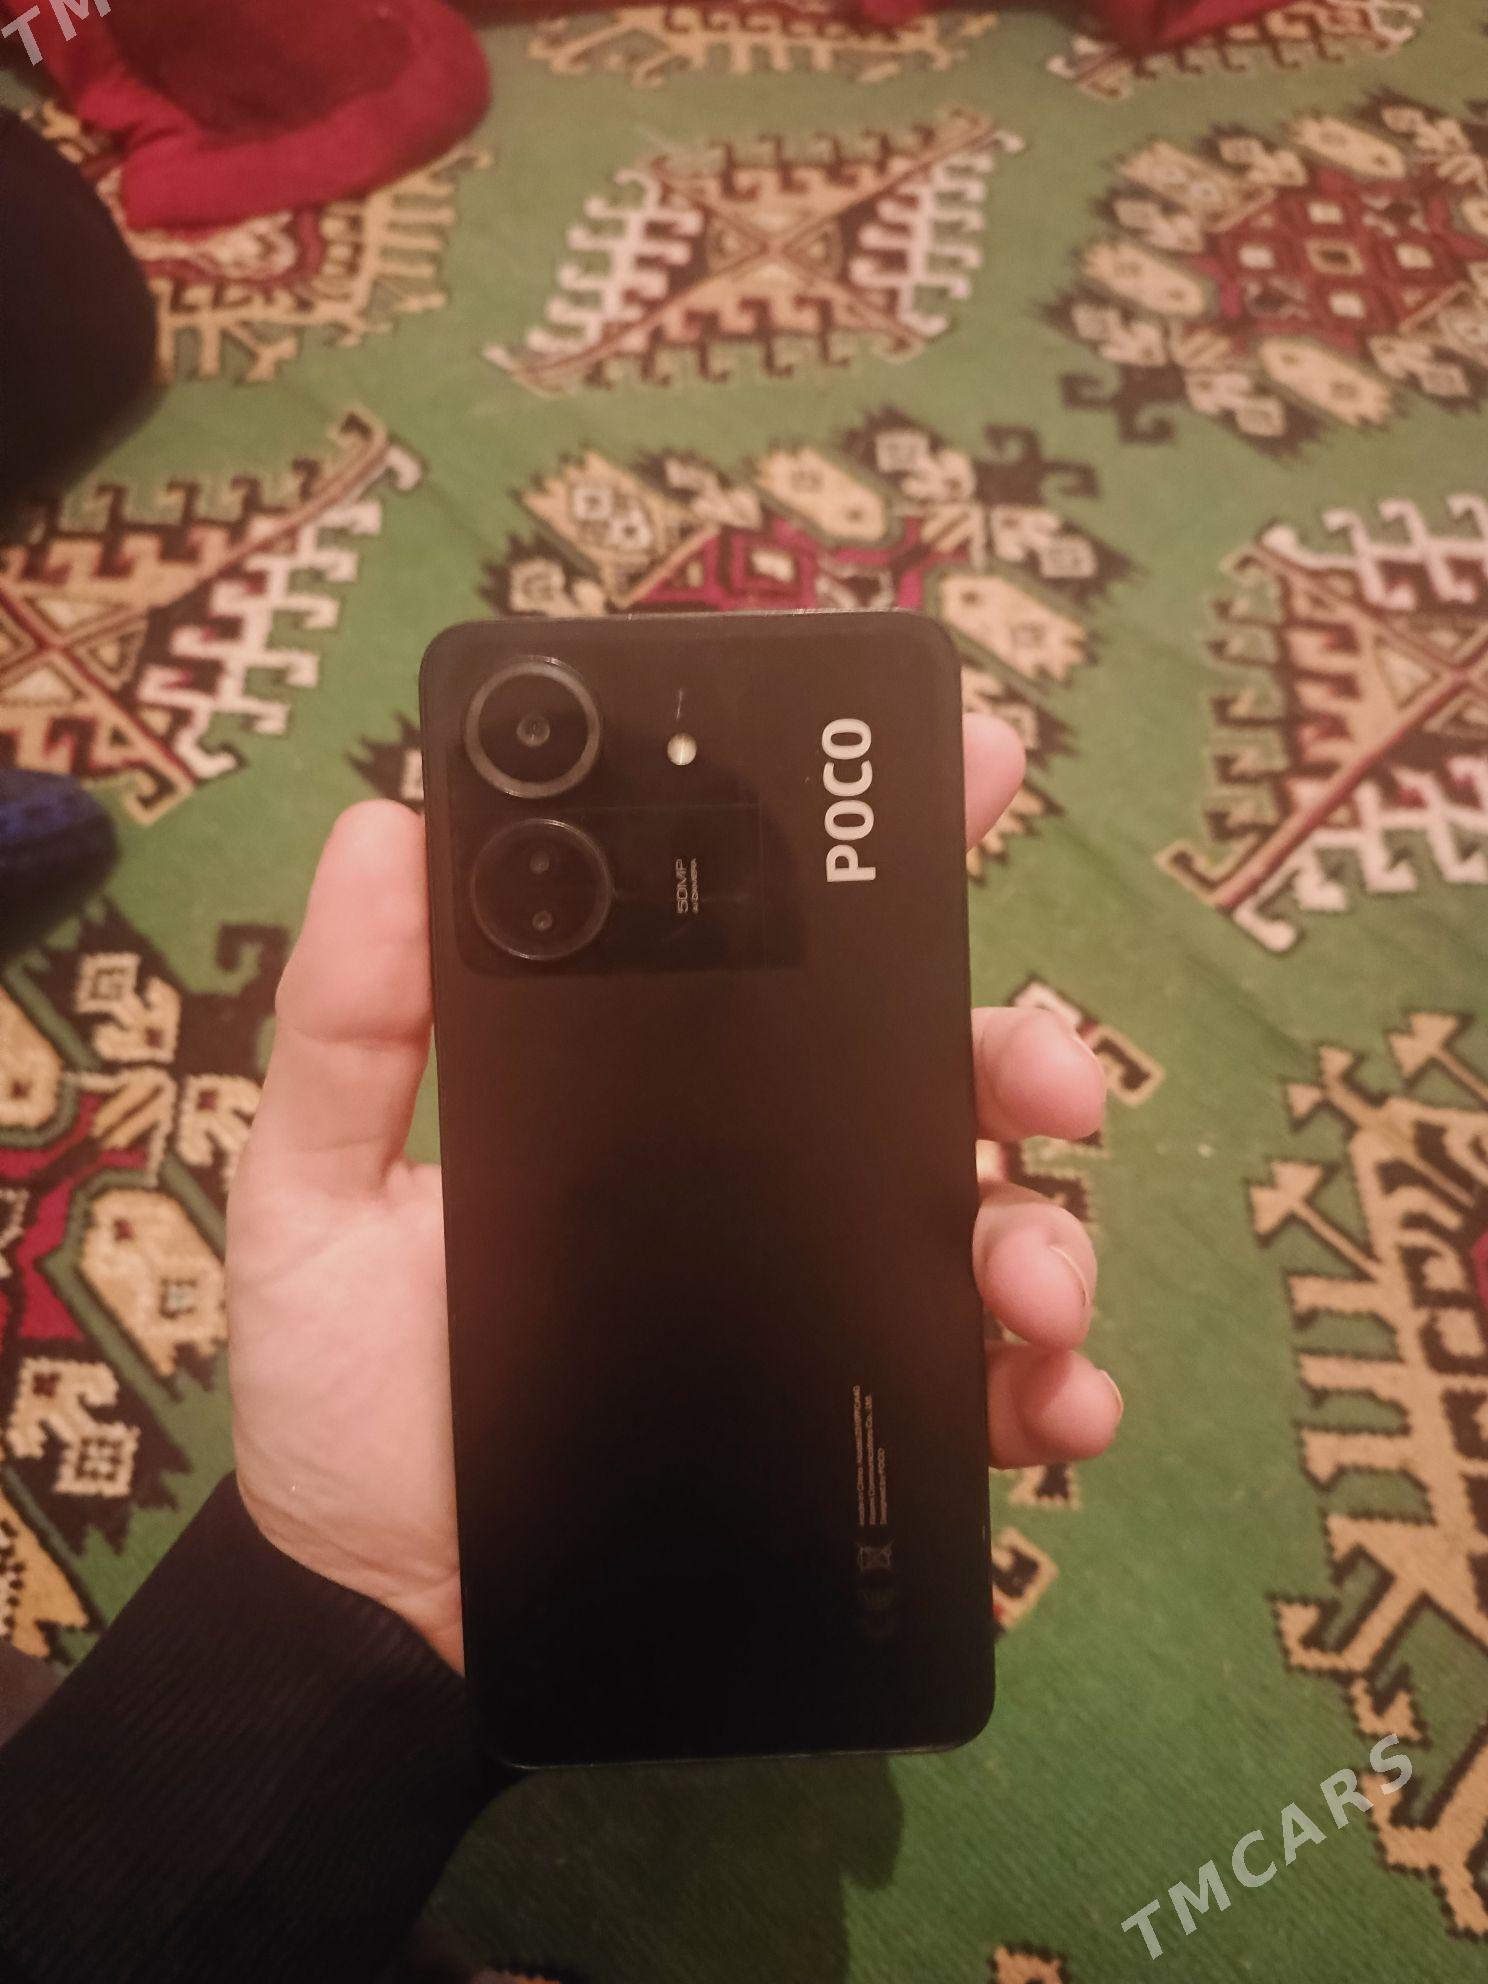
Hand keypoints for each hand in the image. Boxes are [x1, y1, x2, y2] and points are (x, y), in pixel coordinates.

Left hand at [226, 714, 1120, 1671]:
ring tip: (1029, 1276)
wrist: (388, 1614)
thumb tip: (386, 824)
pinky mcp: (862, 1437)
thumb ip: (350, 1024)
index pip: (786, 957)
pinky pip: (987, 1394)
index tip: (970, 771)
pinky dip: (1054, 1386)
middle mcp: (764, 1182)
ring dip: (1046, 1228)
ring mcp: (822, 1306)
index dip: (886, 856)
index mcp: (659, 1098)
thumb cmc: (353, 1391)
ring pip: (985, 1224)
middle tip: (1043, 1073)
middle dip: (1017, 1052)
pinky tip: (1056, 1396)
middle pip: (929, 1081)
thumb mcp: (316, 1193)